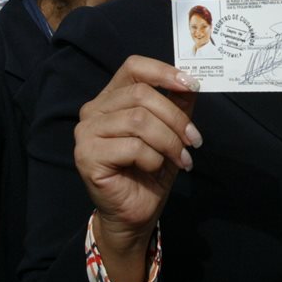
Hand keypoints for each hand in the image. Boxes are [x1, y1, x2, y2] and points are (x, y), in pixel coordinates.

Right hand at [74, 56, 199, 281]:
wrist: (134, 214)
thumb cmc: (149, 170)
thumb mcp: (170, 132)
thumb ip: (177, 104)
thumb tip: (192, 82)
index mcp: (110, 98)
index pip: (134, 67)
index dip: (163, 72)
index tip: (192, 86)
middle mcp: (93, 110)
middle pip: (141, 95)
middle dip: (175, 118)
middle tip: (194, 140)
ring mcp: (86, 133)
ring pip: (138, 120)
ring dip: (169, 141)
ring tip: (182, 158)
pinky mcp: (87, 156)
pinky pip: (132, 147)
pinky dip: (154, 158)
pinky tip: (155, 169)